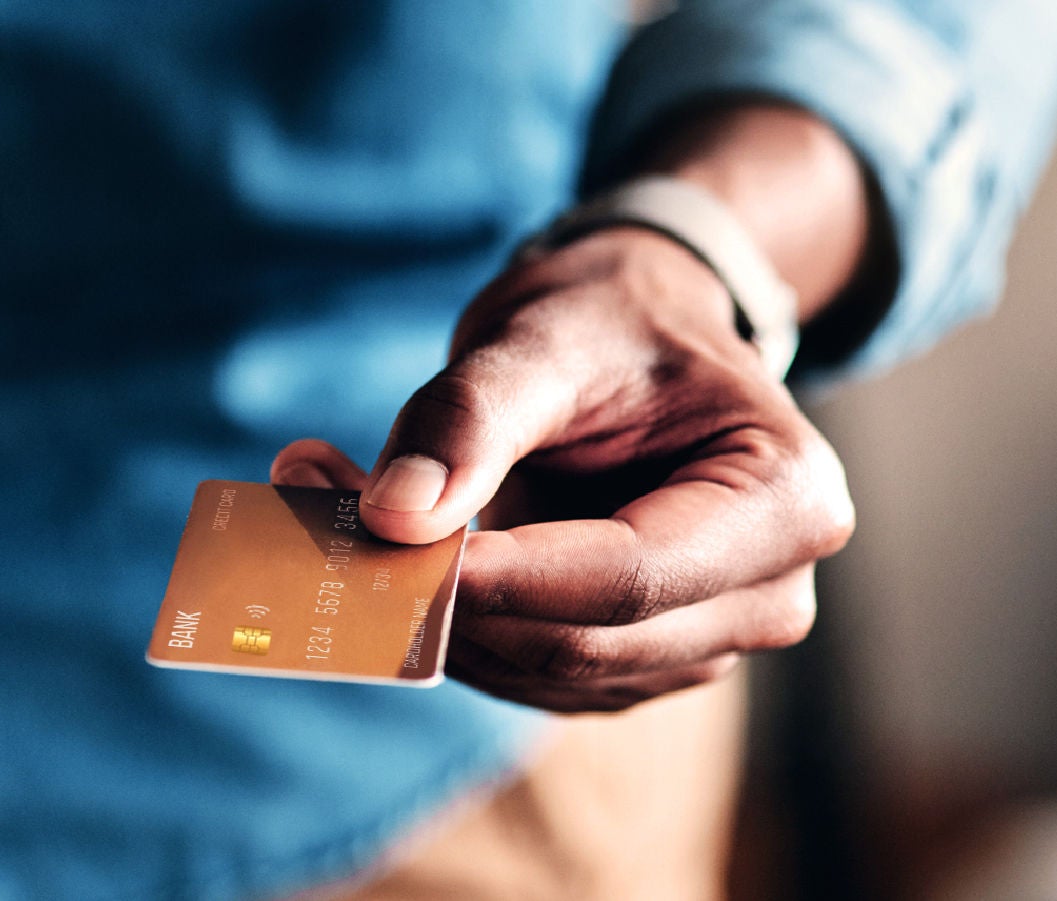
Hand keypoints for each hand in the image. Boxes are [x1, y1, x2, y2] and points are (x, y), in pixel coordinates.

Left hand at [272, 226, 853, 711]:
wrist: (636, 330)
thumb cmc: (610, 318)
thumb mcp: (543, 335)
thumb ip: (470, 420)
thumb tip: (394, 517)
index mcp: (785, 500)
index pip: (626, 579)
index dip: (496, 578)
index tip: (377, 543)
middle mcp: (767, 594)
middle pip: (583, 641)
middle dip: (443, 593)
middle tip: (318, 508)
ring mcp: (701, 640)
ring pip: (542, 669)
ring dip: (427, 610)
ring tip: (330, 500)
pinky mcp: (633, 658)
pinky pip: (527, 670)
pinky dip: (447, 621)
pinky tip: (389, 546)